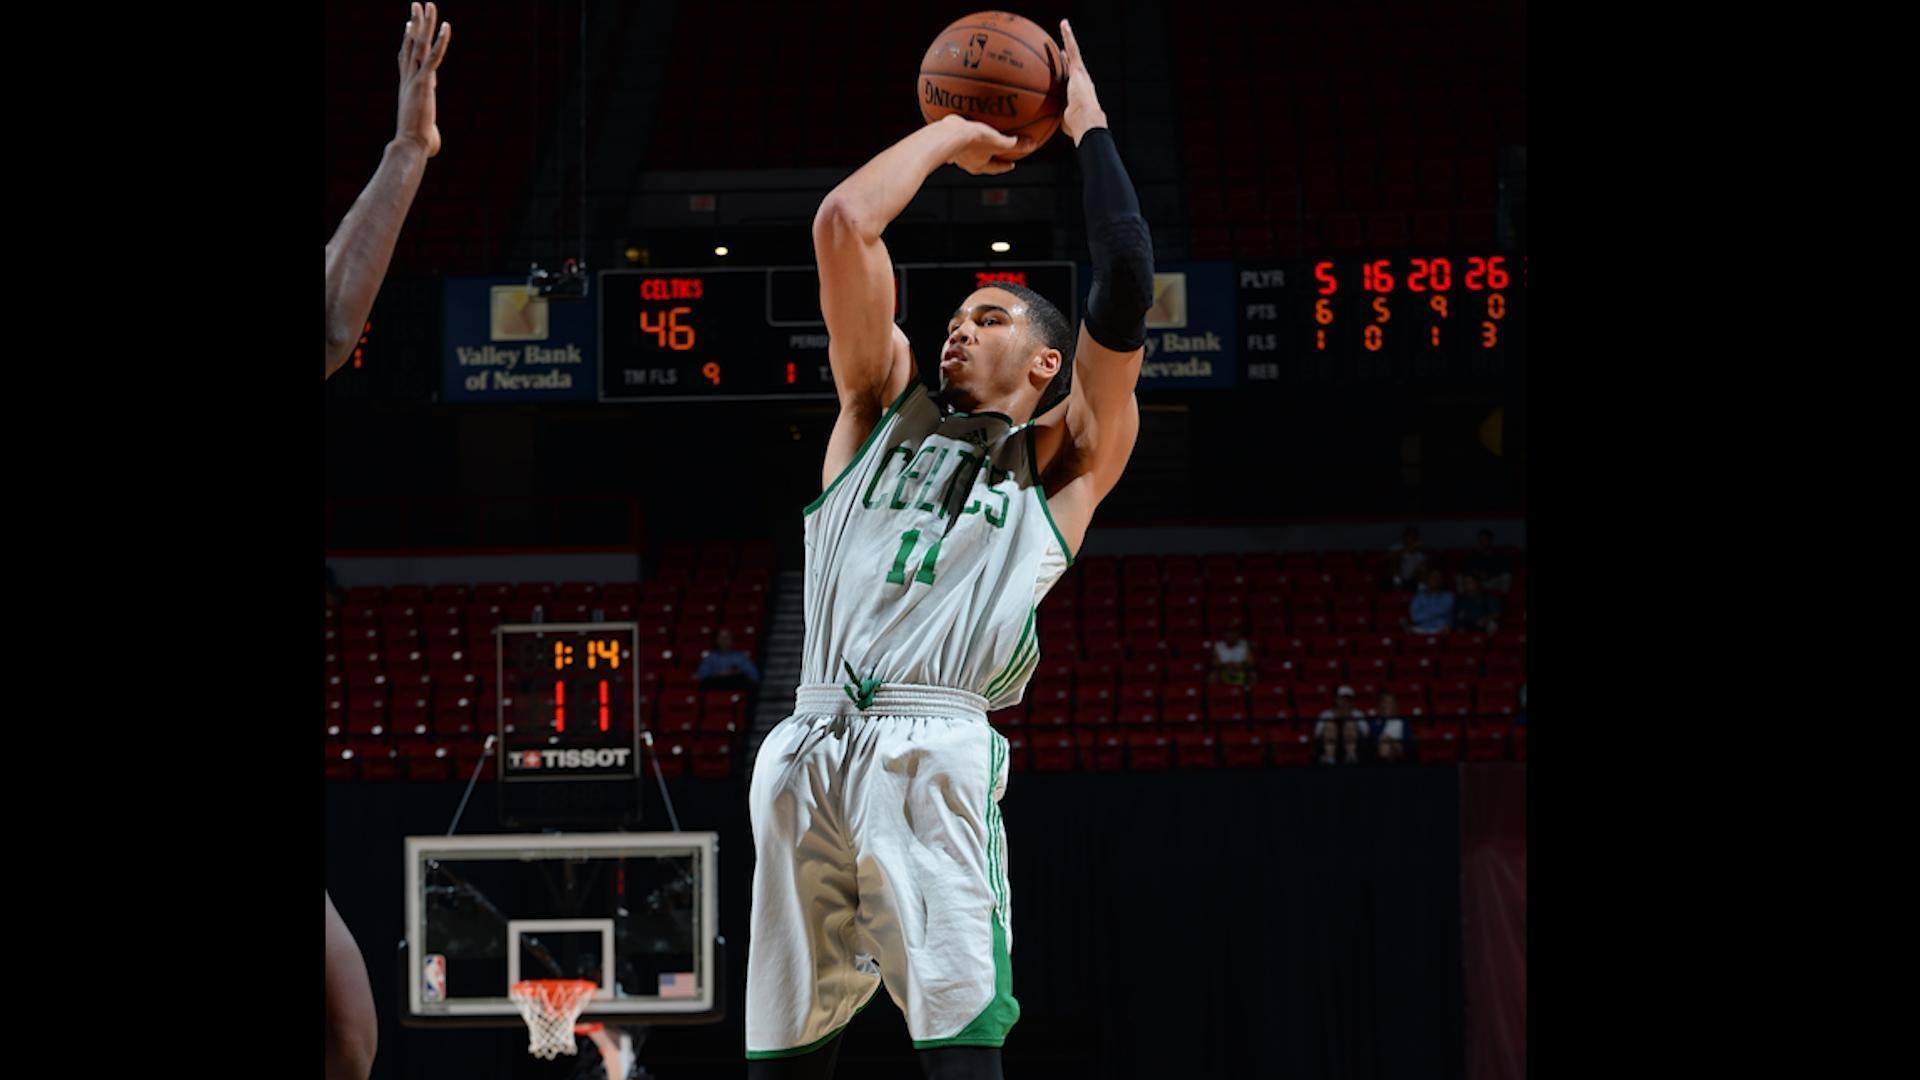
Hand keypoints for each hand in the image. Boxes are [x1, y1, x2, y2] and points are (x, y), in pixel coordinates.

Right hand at [396, 2, 452, 156]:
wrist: (411, 144)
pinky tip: (446, 26)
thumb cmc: (418, 144)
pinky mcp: (425, 82)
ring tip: (426, 4)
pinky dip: (441, 41)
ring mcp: (416, 78)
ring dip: (424, 23)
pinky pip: (435, 56)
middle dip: (414, 23)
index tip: (409, 26)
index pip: (406, 58)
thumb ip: (430, 133)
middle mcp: (409, 78)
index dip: (407, 41)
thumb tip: (432, 146)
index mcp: (408, 87)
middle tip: (416, 5)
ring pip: (420, 44)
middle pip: (410, 44)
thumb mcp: (425, 134)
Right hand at [945, 116, 1025, 174]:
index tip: (1012, 164)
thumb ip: (1015, 145)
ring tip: (979, 143)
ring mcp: (956, 154)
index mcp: (979, 166)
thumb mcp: (998, 142)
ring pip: (969, 153)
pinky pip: (957, 143)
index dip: (1005, 166)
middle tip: (998, 153)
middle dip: (990, 158)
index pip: (996, 168)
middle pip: (983, 162)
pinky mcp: (948, 143)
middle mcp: (967, 163)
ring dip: (976, 150)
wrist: (949, 133)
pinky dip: (961, 140)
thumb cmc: (974, 139)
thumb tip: (1031, 145)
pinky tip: (960, 133)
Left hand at [1058, 19, 1107, 143]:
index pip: (1070, 81)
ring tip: (1064, 26)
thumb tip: (1047, 127)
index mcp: (1078, 93)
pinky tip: (1064, 25)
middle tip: (1061, 49)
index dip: (1066, 74)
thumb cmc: (1076, 127)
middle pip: (1072, 64)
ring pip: (1073, 52)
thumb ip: (1057, 120)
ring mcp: (1081, 73)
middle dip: (1067, 56)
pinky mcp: (1078, 69)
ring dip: (1068, 39)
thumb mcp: (1064, 122)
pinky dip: (1068, 36)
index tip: (1061, 69)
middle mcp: (1081, 80)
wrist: (1086, 121)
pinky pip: (1072, 49)